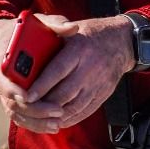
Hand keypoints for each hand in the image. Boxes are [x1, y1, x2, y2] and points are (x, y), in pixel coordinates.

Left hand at [0, 14, 134, 133]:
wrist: (123, 42)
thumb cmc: (92, 34)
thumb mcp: (73, 28)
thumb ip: (53, 33)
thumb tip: (30, 44)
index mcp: (80, 49)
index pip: (58, 71)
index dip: (41, 85)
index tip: (26, 96)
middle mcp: (91, 68)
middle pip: (65, 93)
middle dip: (44, 104)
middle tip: (28, 109)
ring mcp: (99, 83)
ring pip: (74, 106)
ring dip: (56, 115)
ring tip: (40, 117)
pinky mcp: (104, 93)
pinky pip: (86, 111)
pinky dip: (70, 118)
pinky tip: (58, 120)